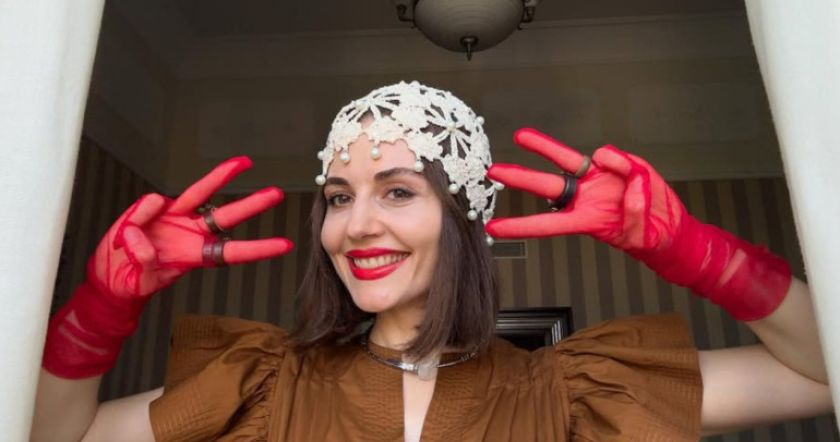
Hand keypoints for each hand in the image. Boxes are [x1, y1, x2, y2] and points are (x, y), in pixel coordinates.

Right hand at [90, 156, 291, 298]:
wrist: (109, 274)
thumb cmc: (129, 281)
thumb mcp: (136, 283)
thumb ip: (143, 265)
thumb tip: (146, 245)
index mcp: (194, 256)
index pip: (233, 251)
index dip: (259, 248)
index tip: (285, 245)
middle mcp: (190, 233)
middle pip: (227, 216)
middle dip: (253, 205)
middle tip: (277, 193)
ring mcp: (174, 218)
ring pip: (202, 193)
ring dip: (222, 177)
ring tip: (243, 163)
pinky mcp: (154, 209)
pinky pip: (151, 202)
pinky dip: (141, 214)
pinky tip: (128, 233)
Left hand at [486, 128, 790, 320]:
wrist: (670, 228)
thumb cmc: (652, 236)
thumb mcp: (644, 232)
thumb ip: (636, 207)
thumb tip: (628, 181)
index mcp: (586, 221)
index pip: (548, 224)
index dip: (521, 226)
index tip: (494, 228)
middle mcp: (585, 199)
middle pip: (546, 186)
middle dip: (519, 177)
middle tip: (493, 171)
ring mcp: (596, 181)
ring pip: (566, 160)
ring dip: (542, 147)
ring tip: (522, 137)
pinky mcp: (612, 168)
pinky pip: (612, 156)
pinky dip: (624, 163)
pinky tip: (636, 178)